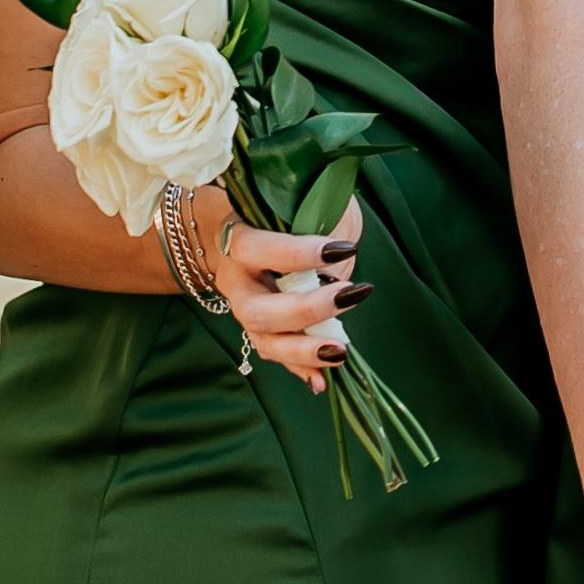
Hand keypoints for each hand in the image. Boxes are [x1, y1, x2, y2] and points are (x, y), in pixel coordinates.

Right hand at [207, 202, 362, 387]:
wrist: (246, 227)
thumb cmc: (282, 210)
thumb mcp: (302, 201)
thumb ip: (320, 220)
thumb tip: (341, 254)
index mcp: (238, 240)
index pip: (260, 250)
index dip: (300, 253)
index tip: (344, 248)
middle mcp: (235, 281)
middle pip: (258, 310)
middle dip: (305, 310)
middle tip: (348, 295)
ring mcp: (245, 310)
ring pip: (265, 340)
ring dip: (303, 351)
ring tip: (339, 351)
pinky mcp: (261, 330)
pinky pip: (277, 355)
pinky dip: (301, 369)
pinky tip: (321, 382)